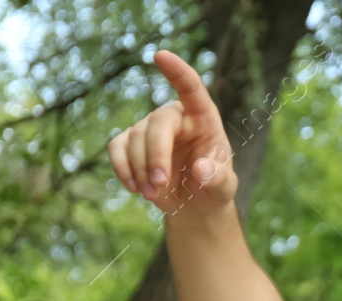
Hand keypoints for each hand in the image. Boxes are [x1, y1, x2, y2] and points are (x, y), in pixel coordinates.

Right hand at [107, 50, 237, 216]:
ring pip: (135, 138)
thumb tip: (202, 169)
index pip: (192, 88)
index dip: (178, 72)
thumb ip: (218, 178)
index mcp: (203, 118)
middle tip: (159, 184)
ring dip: (141, 169)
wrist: (193, 204)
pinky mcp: (130, 143)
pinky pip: (117, 147)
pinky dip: (122, 168)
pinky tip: (134, 187)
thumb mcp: (224, 187)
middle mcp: (175, 117)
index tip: (160, 55)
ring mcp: (150, 128)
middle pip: (157, 123)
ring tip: (153, 194)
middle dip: (156, 155)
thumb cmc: (213, 187)